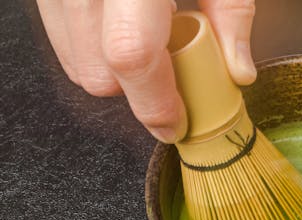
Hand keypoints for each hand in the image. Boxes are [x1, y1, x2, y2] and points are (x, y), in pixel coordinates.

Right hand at [36, 0, 255, 142]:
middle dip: (138, 90)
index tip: (175, 124)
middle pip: (98, 72)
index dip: (155, 102)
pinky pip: (63, 36)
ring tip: (151, 36)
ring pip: (75, 61)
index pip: (132, 54)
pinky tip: (125, 22)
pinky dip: (95, 46)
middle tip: (173, 70)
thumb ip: (231, 12)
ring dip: (116, 71)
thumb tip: (239, 72)